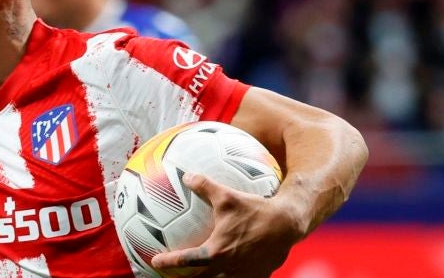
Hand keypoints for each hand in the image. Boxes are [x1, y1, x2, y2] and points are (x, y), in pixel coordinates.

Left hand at [151, 173, 306, 277]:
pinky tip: (230, 269)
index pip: (187, 260)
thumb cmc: (256, 209)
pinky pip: (240, 277)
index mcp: (217, 251)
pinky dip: (230, 275)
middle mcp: (229, 267)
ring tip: (198, 277)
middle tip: (172, 277)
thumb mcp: (228, 195)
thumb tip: (186, 176)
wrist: (288, 225)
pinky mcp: (258, 275)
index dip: (169, 262)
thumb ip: (205, 186)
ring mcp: (244, 274)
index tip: (155, 261)